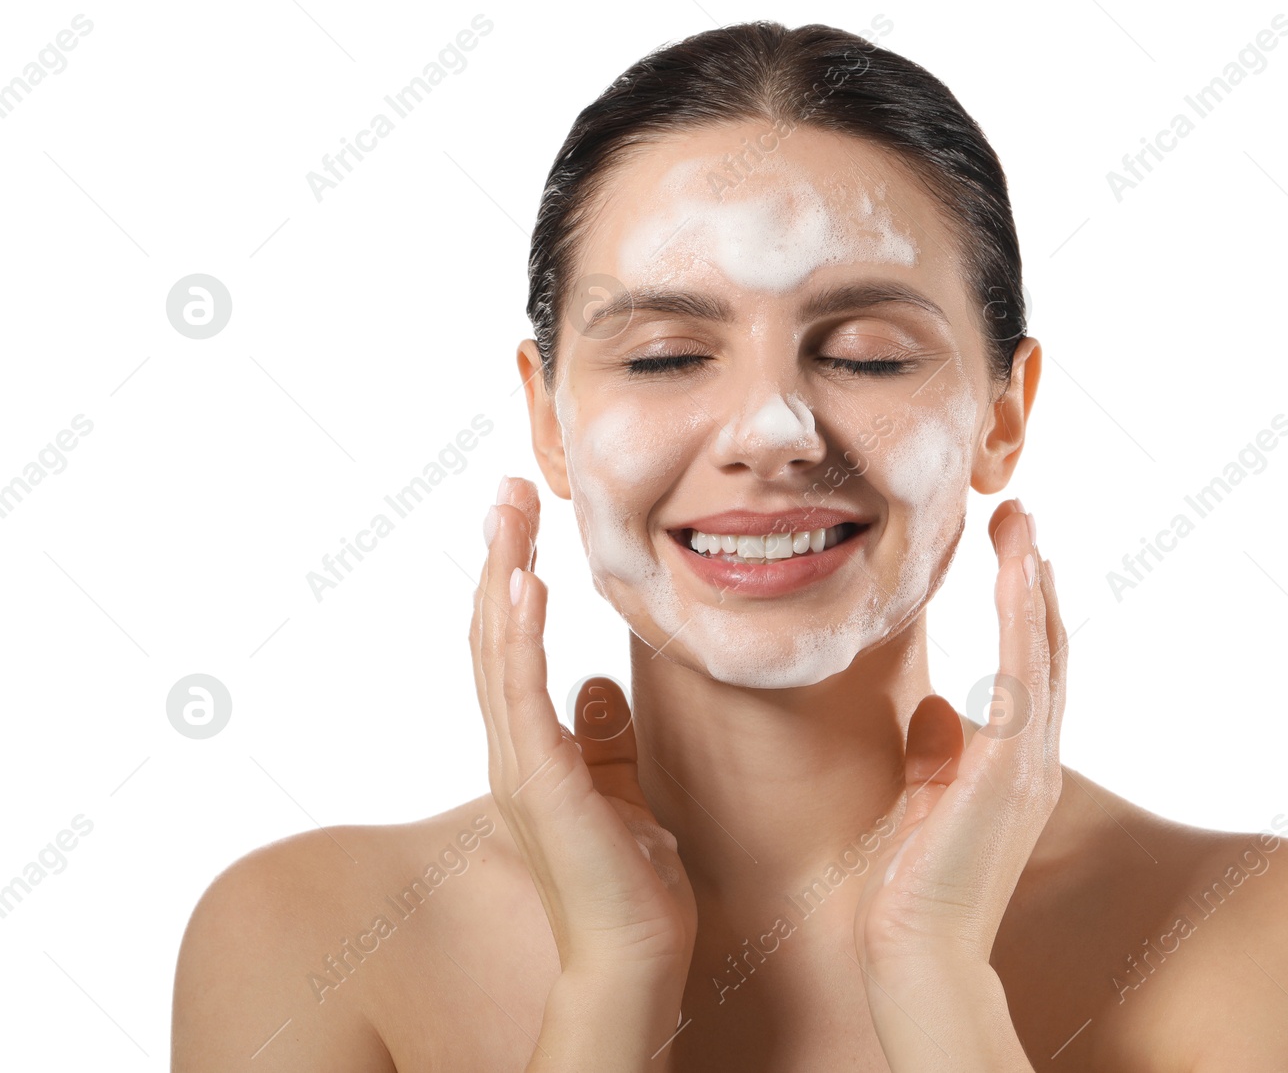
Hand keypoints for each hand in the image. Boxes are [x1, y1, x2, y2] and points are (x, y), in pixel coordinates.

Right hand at [471, 475, 697, 981]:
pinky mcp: (542, 782)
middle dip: (501, 556)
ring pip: (498, 651)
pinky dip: (522, 635)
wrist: (636, 956)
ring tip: (507, 511)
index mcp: (532, 748)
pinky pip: (524, 694)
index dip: (512, 580)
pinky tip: (528, 584)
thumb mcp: (620, 789)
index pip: (511, 647)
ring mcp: (520, 765)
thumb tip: (597, 684)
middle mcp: (514, 750)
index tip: (521, 520)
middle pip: (494, 634)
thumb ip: (604, 737)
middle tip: (505, 489)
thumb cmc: (631, 881)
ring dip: (502, 574)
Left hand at [852, 498, 1065, 975]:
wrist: (919, 946)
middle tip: (1021, 516)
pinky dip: (1022, 616)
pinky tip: (1016, 571)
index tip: (1014, 553)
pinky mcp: (1008, 766)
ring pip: (1040, 648)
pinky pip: (1022, 674)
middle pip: (1045, 646)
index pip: (1030, 668)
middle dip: (1034, 577)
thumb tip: (936, 706)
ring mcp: (1028, 760)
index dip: (1026, 608)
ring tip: (1019, 521)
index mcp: (1017, 763)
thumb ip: (938, 753)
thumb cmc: (917, 882)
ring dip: (1030, 579)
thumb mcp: (928, 800)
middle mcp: (1035, 756)